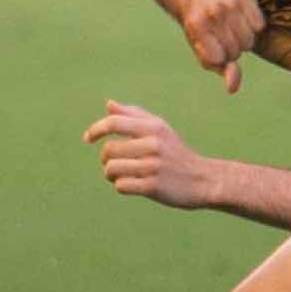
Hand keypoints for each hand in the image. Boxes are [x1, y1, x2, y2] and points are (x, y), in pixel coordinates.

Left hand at [84, 99, 217, 210]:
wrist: (202, 179)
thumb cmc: (176, 153)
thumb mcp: (160, 129)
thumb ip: (133, 115)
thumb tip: (109, 105)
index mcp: (153, 127)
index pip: (114, 123)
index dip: (96, 130)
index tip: (88, 138)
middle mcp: (152, 144)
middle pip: (108, 150)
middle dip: (105, 159)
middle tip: (116, 164)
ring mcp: (152, 166)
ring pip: (111, 169)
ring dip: (111, 175)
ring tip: (122, 175)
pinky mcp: (152, 186)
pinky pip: (121, 186)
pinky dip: (121, 186)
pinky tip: (132, 185)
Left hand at [175, 0, 263, 93]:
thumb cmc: (200, 31)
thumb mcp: (203, 51)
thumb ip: (221, 70)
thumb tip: (232, 89)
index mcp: (197, 26)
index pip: (220, 59)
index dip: (219, 58)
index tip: (211, 47)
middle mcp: (213, 11)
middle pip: (237, 50)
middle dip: (231, 50)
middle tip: (221, 37)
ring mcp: (229, 2)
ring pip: (249, 40)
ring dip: (243, 40)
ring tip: (232, 30)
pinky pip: (259, 26)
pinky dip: (253, 28)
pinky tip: (241, 21)